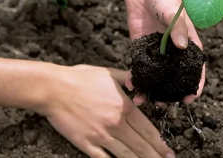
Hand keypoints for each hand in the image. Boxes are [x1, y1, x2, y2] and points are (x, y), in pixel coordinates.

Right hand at [39, 65, 173, 157]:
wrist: (54, 88)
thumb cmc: (81, 78)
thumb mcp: (110, 73)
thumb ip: (129, 79)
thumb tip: (141, 81)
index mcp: (125, 107)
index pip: (148, 130)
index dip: (160, 143)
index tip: (168, 151)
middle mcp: (116, 123)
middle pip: (141, 146)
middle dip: (155, 156)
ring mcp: (101, 135)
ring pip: (126, 155)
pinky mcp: (86, 143)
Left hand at [124, 0, 204, 104]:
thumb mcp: (174, 12)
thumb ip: (178, 28)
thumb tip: (182, 46)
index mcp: (188, 43)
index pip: (196, 68)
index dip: (195, 85)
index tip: (190, 98)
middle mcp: (174, 51)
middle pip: (175, 77)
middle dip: (170, 94)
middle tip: (164, 105)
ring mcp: (157, 52)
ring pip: (156, 76)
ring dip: (151, 90)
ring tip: (144, 101)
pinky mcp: (142, 49)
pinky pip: (140, 68)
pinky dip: (136, 78)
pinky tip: (131, 86)